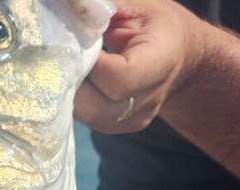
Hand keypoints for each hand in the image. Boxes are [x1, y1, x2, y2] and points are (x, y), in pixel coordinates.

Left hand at [74, 0, 209, 132]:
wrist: (180, 56)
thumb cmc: (158, 25)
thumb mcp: (138, 6)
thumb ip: (105, 8)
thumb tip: (68, 6)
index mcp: (159, 65)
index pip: (118, 79)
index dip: (90, 64)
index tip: (74, 42)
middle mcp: (147, 102)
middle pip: (94, 105)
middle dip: (69, 80)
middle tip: (58, 55)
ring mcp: (131, 120)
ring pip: (84, 115)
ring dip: (67, 91)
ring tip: (64, 66)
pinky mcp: (115, 126)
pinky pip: (84, 118)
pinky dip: (73, 98)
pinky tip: (73, 78)